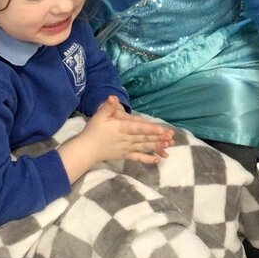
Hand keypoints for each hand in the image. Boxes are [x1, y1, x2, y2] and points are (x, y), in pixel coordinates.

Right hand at [59, 96, 173, 183]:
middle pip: (145, 138)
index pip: (138, 128)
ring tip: (169, 146)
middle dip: (159, 137)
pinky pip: (138, 158)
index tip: (162, 130)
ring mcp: (126, 148)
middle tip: (172, 137)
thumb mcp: (99, 116)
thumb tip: (112, 97)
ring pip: (144, 147)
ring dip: (157, 147)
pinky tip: (157, 160)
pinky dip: (147, 159)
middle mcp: (126, 139)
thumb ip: (107, 107)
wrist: (87, 149)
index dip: (150, 129)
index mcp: (121, 128)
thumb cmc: (93, 130)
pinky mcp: (125, 155)